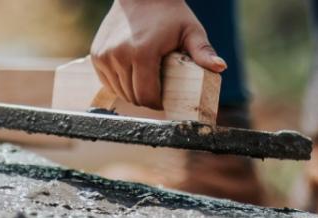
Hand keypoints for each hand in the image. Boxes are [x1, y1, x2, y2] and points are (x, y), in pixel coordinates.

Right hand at [90, 0, 224, 109]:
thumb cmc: (169, 14)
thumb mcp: (190, 31)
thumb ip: (203, 51)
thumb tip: (220, 67)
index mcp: (142, 53)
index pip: (147, 96)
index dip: (157, 103)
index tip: (164, 100)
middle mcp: (119, 55)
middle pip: (132, 96)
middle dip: (146, 99)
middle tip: (157, 91)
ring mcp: (105, 56)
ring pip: (119, 91)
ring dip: (131, 92)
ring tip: (145, 82)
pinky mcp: (97, 55)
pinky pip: (107, 81)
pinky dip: (118, 83)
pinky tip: (130, 75)